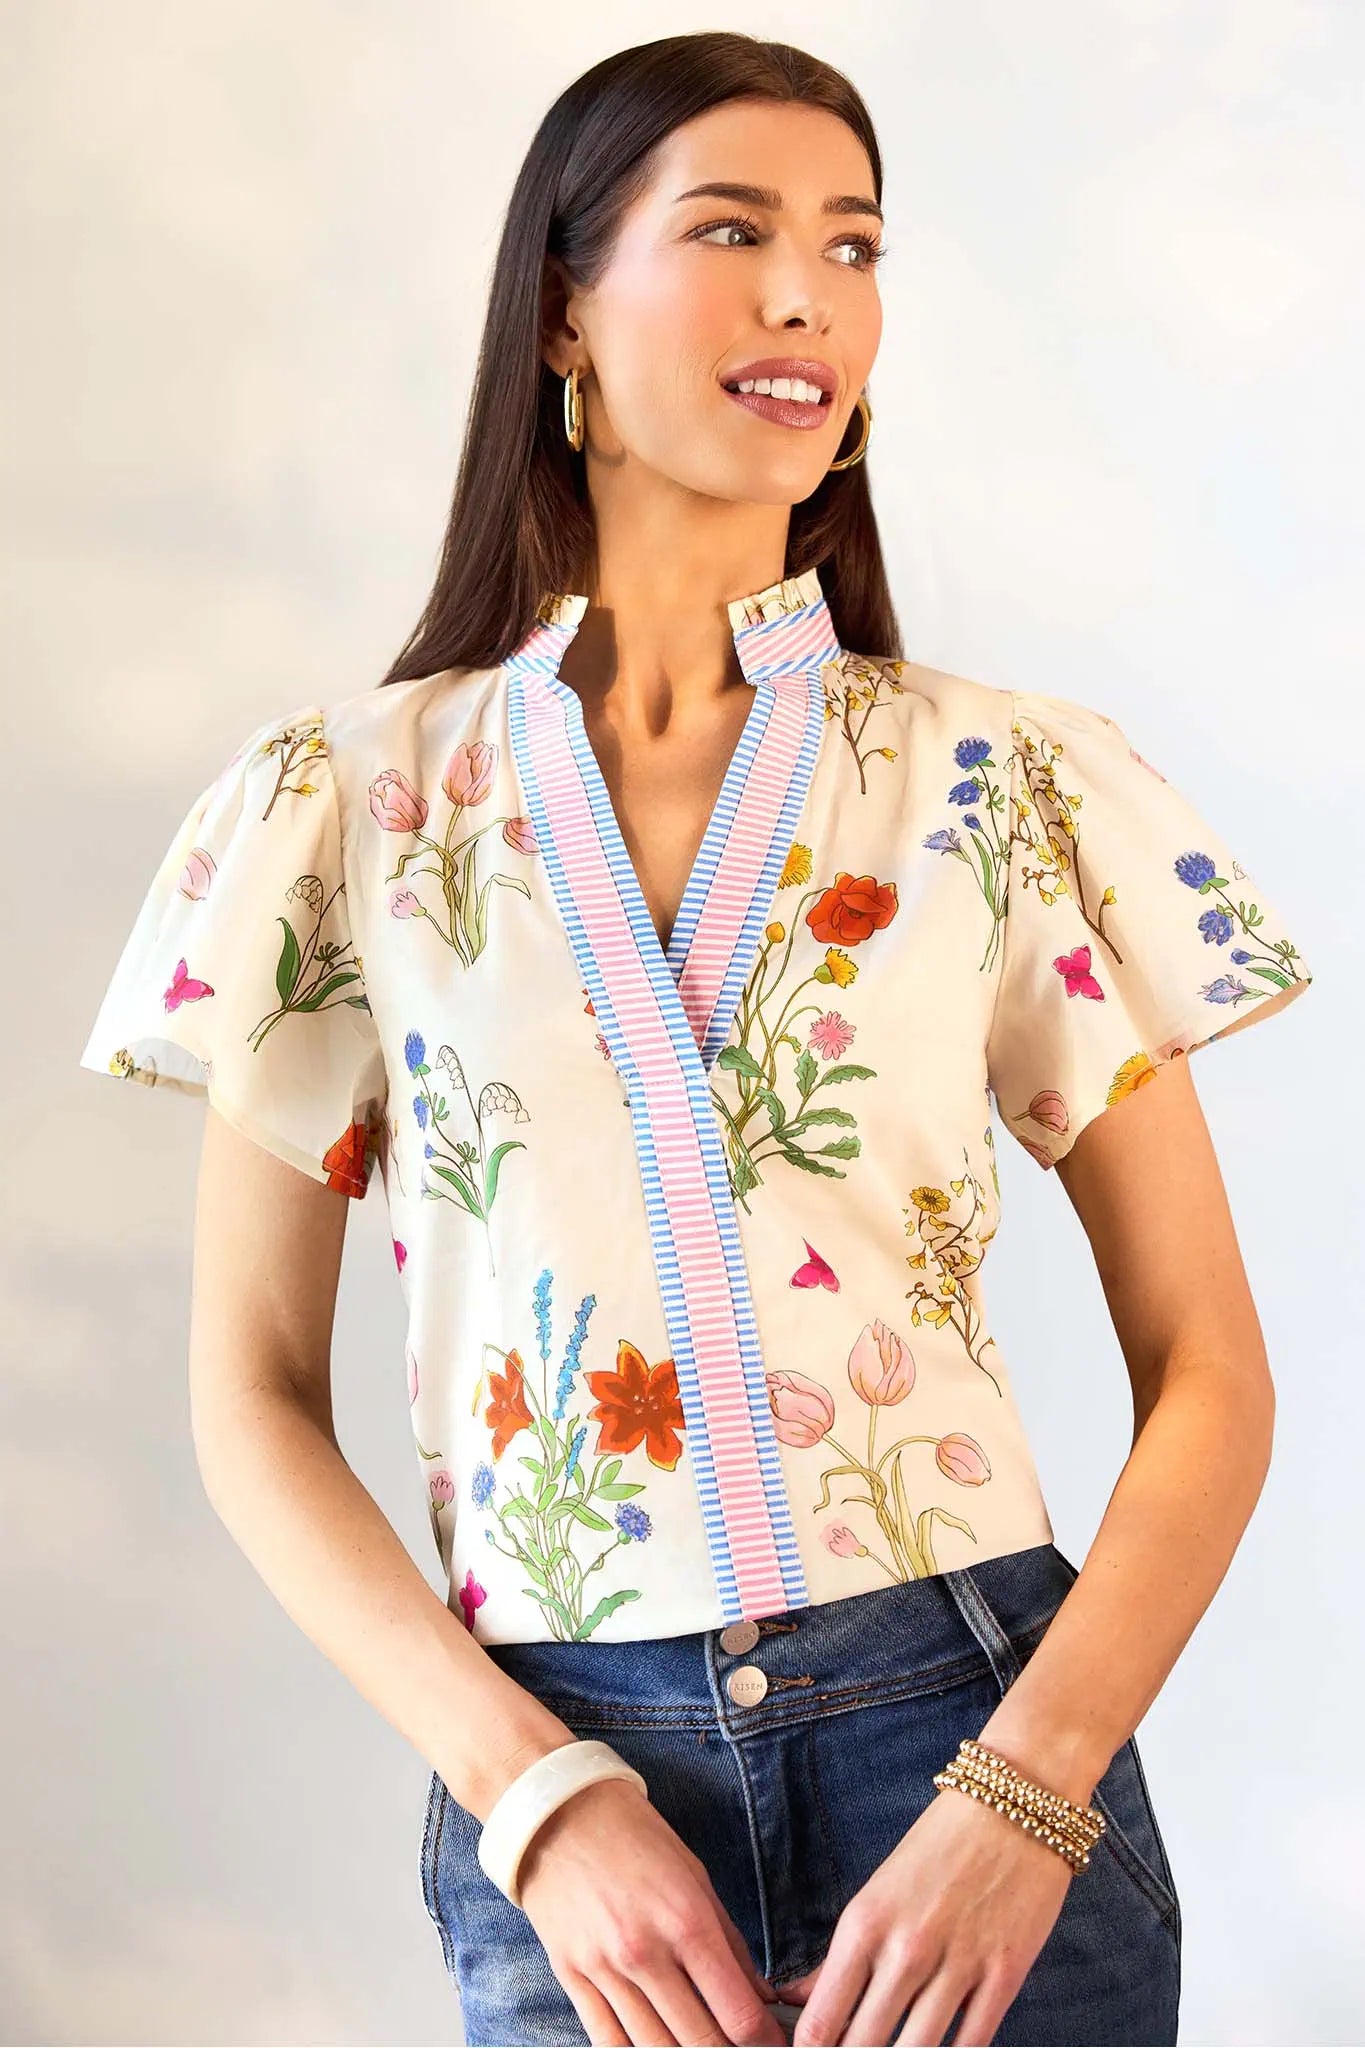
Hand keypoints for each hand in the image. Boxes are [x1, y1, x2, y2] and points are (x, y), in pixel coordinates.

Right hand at [517, 1775, 789, 2045]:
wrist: (559, 1813)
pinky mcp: (571, 1978)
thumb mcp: (695, 1876)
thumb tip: (760, 1994)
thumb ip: (729, 1941)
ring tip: (702, 2047)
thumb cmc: (635, 1837)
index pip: (737, 2013)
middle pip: (699, 2042)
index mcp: (686, 1922)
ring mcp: (604, 1970)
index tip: (773, 2044)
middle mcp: (645, 1953)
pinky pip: (607, 2043)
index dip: (764, 2041)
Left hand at [772, 1789, 1073, 2045]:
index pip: (821, 2022)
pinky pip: (971, 2044)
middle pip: (863, 2047)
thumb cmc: (940, 1846)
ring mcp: (958, 1965)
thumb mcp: (878, 1892)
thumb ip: (840, 1956)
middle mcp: (906, 1949)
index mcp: (864, 1923)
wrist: (1014, 1804)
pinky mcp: (1005, 1975)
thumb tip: (796, 2001)